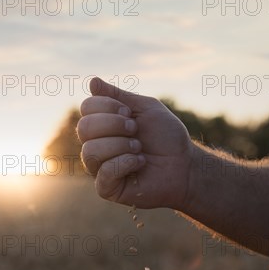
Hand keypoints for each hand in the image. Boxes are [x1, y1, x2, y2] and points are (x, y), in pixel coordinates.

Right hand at [77, 77, 195, 209]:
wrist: (184, 165)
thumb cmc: (166, 137)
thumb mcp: (145, 108)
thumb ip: (118, 96)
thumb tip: (92, 81)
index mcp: (103, 124)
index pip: (87, 107)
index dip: (107, 106)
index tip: (130, 113)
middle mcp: (96, 144)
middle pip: (84, 128)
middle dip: (114, 125)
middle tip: (135, 130)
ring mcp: (99, 167)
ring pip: (91, 151)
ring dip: (121, 145)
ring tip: (139, 148)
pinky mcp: (107, 188)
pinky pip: (104, 172)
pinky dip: (125, 163)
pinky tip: (140, 163)